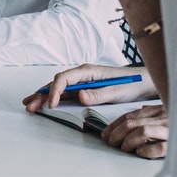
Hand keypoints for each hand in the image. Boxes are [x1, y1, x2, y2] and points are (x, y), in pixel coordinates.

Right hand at [23, 63, 157, 112]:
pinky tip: (46, 104)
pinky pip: (66, 94)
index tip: (51, 104)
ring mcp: (83, 82)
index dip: (55, 91)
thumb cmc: (133, 84)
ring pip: (59, 88)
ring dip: (44, 96)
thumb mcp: (117, 91)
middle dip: (42, 94)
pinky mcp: (85, 90)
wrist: (146, 83)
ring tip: (31, 104)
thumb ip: (98, 94)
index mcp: (89, 71)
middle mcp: (83, 75)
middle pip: (57, 83)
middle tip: (30, 105)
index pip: (64, 79)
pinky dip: (54, 99)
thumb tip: (79, 96)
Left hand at [98, 102, 167, 158]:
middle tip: (111, 142)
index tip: (105, 134)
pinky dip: (146, 150)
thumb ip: (155, 112)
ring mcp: (172, 130)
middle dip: (117, 133)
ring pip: (143, 131)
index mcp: (159, 110)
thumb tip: (143, 108)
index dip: (114, 125)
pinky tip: (140, 152)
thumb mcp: (169, 114)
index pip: (130, 115)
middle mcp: (164, 118)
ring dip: (129, 140)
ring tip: (124, 148)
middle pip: (132, 123)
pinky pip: (160, 147)